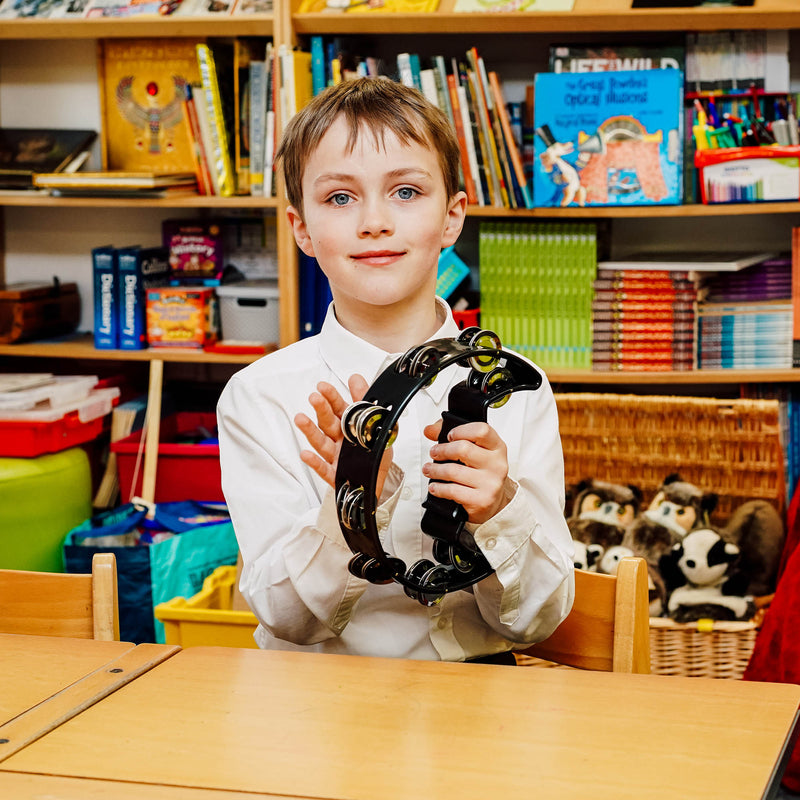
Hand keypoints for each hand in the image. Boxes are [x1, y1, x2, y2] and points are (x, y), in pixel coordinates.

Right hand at [294, 375, 393, 496]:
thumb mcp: (374, 422)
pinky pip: (323, 468)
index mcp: (348, 425)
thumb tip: (355, 378)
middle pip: (327, 422)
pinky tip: (306, 454)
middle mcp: (339, 439)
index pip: (338, 407)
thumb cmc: (373, 450)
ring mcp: (335, 456)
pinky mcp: (335, 474)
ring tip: (301, 419)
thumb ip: (364, 400)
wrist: (379, 477)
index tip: (323, 386)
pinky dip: (314, 462)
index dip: (331, 396)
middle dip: (321, 409)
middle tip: (315, 398)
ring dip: (310, 431)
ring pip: (321, 443)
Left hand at [422, 419, 508, 524]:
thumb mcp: (474, 450)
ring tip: (429, 469)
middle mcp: (497, 464)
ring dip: (435, 470)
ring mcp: (490, 483)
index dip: (461, 431)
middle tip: (434, 453)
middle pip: (463, 449)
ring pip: (454, 471)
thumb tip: (430, 430)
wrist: (494, 501)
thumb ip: (453, 435)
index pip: (481, 431)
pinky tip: (434, 486)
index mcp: (497, 447)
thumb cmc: (481, 472)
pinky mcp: (481, 500)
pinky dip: (439, 488)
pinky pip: (453, 491)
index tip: (449, 436)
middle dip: (442, 450)